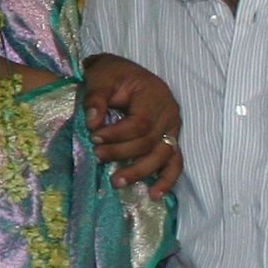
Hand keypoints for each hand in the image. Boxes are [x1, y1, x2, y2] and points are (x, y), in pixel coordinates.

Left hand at [82, 54, 182, 197]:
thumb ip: (96, 99)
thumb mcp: (100, 78)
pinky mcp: (170, 140)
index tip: (94, 138)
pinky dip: (166, 179)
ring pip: (163, 156)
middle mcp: (169, 113)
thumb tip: (93, 123)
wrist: (120, 73)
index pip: (140, 123)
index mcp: (155, 95)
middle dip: (123, 153)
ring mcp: (173, 128)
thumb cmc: (110, 75)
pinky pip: (174, 162)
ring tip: (117, 182)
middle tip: (97, 158)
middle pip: (150, 142)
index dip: (118, 135)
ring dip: (140, 172)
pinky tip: (155, 194)